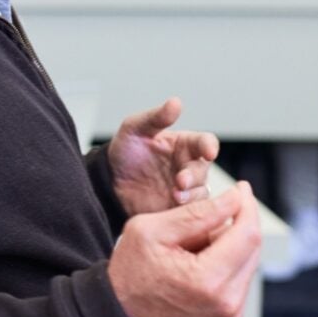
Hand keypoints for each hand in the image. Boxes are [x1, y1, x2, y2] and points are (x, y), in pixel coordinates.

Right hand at [107, 181, 260, 316]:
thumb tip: (235, 199)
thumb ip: (197, 213)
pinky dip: (224, 265)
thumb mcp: (152, 230)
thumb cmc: (130, 273)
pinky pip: (238, 281)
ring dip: (227, 246)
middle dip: (234, 224)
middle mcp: (226, 304)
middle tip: (205, 215)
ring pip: (247, 262)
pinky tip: (196, 264)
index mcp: (207, 281)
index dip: (247, 205)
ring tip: (191, 246)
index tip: (241, 187)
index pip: (248, 233)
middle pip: (252, 247)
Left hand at [108, 97, 218, 214]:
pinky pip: (192, 214)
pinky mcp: (177, 210)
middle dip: (195, 176)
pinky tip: (174, 210)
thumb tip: (175, 102)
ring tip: (175, 196)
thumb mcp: (135, 128)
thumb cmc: (125, 152)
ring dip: (192, 196)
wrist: (108, 182)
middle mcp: (189, 167)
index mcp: (184, 145)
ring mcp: (185, 190)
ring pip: (202, 194)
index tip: (208, 151)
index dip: (210, 146)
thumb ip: (156, 117)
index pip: (205, 142)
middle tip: (180, 180)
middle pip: (204, 170)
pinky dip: (187, 213)